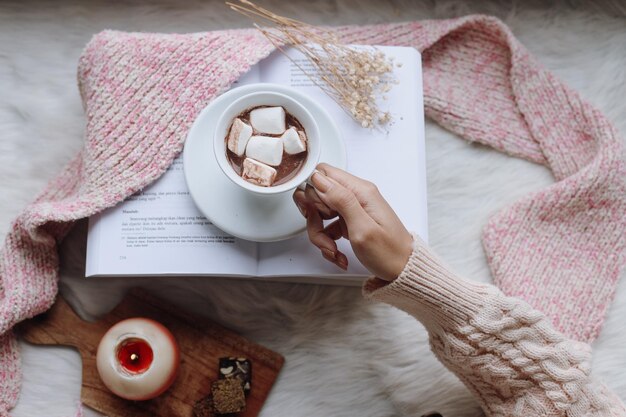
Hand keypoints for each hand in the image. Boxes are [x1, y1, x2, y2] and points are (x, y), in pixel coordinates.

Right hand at [292, 163, 413, 280]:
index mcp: (361, 191)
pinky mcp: (350, 221)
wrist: (402, 271)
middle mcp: (356, 195)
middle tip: (325, 236)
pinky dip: (327, 241)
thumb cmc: (390, 253)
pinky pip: (328, 226)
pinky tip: (338, 253)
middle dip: (314, 218)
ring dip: (320, 235)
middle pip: (318, 195)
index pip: (323, 174)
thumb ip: (341, 200)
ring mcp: (353, 208)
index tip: (317, 214)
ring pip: (320, 213)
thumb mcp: (363, 228)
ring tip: (333, 250)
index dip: (313, 194)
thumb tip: (319, 178)